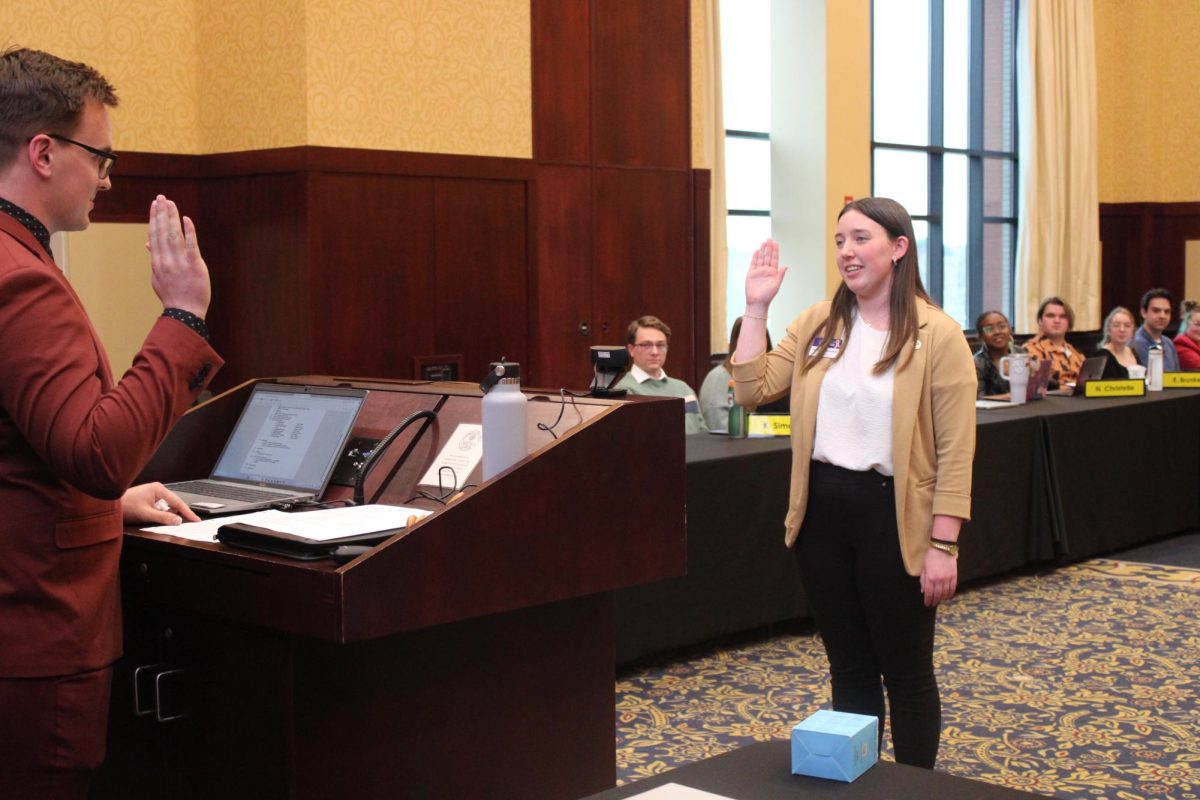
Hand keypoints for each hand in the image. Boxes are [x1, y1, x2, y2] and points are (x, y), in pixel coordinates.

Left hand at [121, 482, 199, 524]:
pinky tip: (152, 518)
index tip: (196, 520)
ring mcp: (153, 494)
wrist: (109, 505)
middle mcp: (158, 490)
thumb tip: (178, 521)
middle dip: (175, 515)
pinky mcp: (150, 499)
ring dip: (165, 516)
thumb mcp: (146, 514)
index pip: (178, 502)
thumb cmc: (125, 506)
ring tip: (152, 518)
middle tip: (179, 524)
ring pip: (167, 508)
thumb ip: (163, 518)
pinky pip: (161, 508)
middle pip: (174, 505)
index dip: (188, 512)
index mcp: (159, 489)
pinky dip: (160, 515)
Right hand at [147, 195, 210, 318]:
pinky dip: (188, 232)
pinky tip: (186, 219)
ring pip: (173, 235)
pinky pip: (191, 245)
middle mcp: (166, 260)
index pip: (154, 235)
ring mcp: (179, 262)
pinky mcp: (194, 265)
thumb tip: (148, 243)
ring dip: (172, 218)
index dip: (154, 218)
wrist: (184, 312)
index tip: (154, 205)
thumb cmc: (173, 295)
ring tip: (170, 203)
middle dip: (161, 213)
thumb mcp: (158, 277)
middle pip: (162, 232)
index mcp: (157, 262)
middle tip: (161, 197)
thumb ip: (155, 258)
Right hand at [745, 239, 787, 310]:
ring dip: (762, 250)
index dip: (775, 251)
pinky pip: (753, 263)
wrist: (757, 302)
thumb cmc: (768, 295)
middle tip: (769, 239)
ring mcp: (758, 271)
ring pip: (761, 258)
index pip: (774, 259)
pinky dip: (755, 257)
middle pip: (768, 256)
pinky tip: (757, 251)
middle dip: (769, 248)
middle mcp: (766, 270)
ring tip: (763, 242)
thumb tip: (786, 266)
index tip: (775, 243)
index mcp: (773, 272)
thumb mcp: (776, 285)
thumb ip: (780, 275)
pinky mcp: (751, 274)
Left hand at [919, 547, 957, 606]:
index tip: (927, 604)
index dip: (928, 600)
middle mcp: (939, 580)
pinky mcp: (954, 576)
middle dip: (934, 601)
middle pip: (937, 595)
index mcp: (930, 578)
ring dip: (942, 599)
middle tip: (933, 604)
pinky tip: (948, 597)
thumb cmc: (931, 557)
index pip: (929, 593)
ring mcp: (947, 579)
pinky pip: (952, 588)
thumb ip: (923, 580)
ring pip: (945, 593)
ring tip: (939, 601)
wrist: (942, 548)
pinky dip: (950, 594)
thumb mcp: (923, 568)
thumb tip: (922, 591)